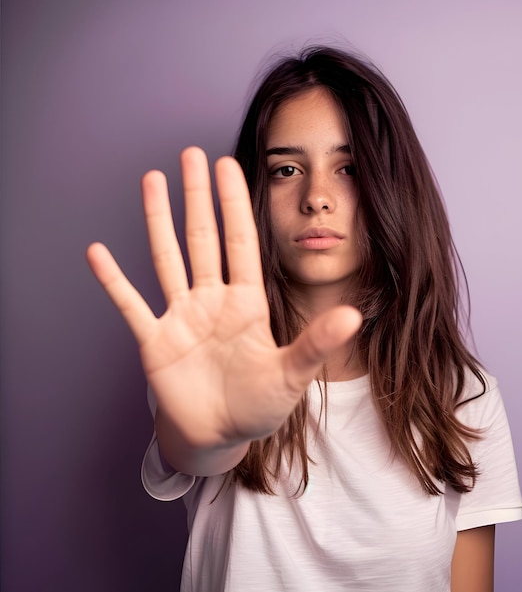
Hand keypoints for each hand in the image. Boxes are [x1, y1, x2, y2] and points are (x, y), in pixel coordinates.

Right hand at [86, 147, 361, 473]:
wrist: (220, 437)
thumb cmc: (258, 405)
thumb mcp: (292, 373)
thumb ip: (316, 342)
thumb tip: (353, 315)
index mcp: (247, 303)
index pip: (241, 242)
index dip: (235, 203)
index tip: (228, 166)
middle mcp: (212, 301)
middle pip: (202, 238)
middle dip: (197, 197)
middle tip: (192, 154)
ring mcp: (181, 318)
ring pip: (166, 258)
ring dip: (157, 220)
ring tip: (151, 180)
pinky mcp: (155, 342)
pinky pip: (131, 305)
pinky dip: (113, 281)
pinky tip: (97, 252)